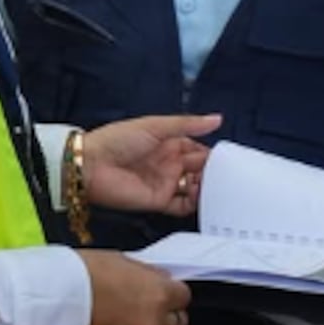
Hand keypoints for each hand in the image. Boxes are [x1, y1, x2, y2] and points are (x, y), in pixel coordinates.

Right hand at [79, 250, 190, 324]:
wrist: (55, 299)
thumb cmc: (83, 273)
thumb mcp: (121, 260)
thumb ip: (146, 273)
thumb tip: (159, 278)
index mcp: (159, 294)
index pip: (183, 296)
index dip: (172, 290)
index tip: (164, 288)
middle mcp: (154, 322)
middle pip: (177, 322)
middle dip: (166, 312)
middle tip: (147, 302)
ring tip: (124, 315)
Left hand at [82, 113, 220, 217]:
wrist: (92, 166)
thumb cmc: (120, 139)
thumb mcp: (155, 126)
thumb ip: (187, 125)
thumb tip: (218, 119)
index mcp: (168, 143)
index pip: (197, 148)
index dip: (212, 153)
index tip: (231, 158)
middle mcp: (169, 163)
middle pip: (198, 169)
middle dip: (213, 172)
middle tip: (231, 175)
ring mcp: (165, 183)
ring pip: (193, 188)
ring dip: (206, 188)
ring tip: (219, 188)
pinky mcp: (158, 201)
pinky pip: (181, 205)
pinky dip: (194, 204)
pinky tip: (204, 198)